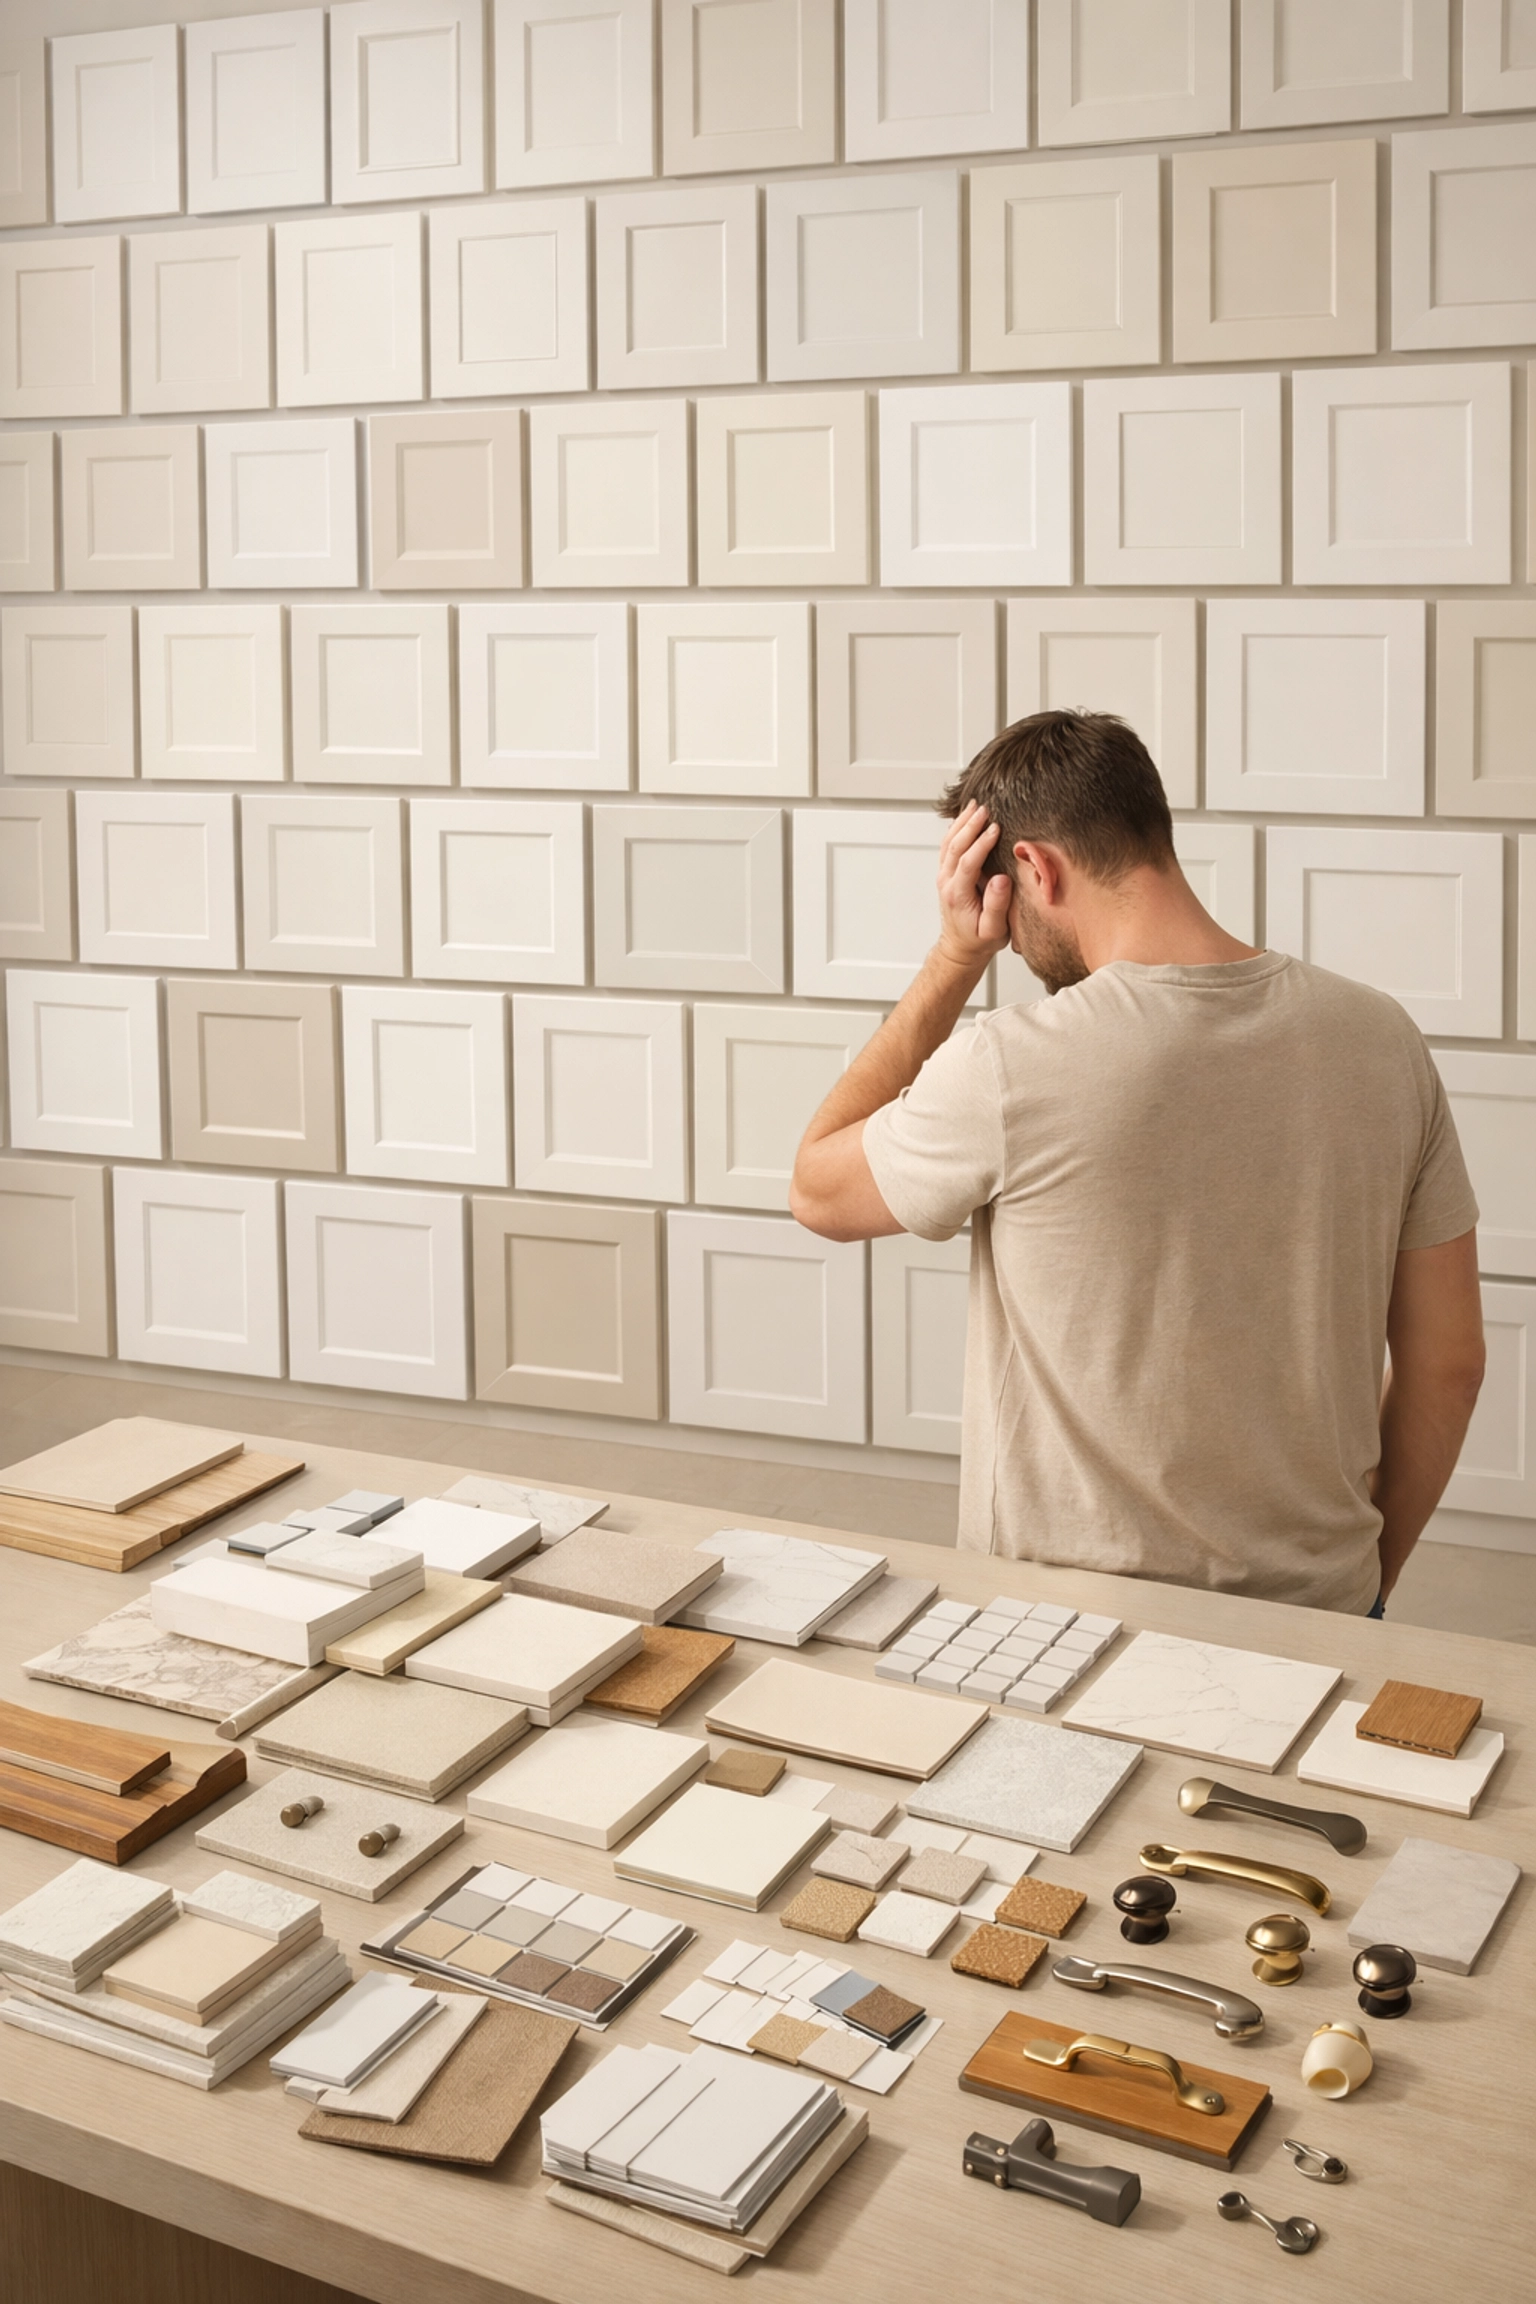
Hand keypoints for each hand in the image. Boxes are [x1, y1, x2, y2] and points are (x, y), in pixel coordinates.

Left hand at [936, 801, 1012, 969]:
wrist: (961, 947)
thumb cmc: (979, 940)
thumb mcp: (993, 930)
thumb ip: (997, 905)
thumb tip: (1000, 880)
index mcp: (958, 895)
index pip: (967, 862)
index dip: (981, 844)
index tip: (995, 828)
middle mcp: (948, 883)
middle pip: (955, 847)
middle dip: (970, 825)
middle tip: (985, 809)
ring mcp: (945, 876)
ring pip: (948, 843)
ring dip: (961, 823)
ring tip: (975, 805)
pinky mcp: (947, 873)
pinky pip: (948, 846)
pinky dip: (955, 829)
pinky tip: (965, 817)